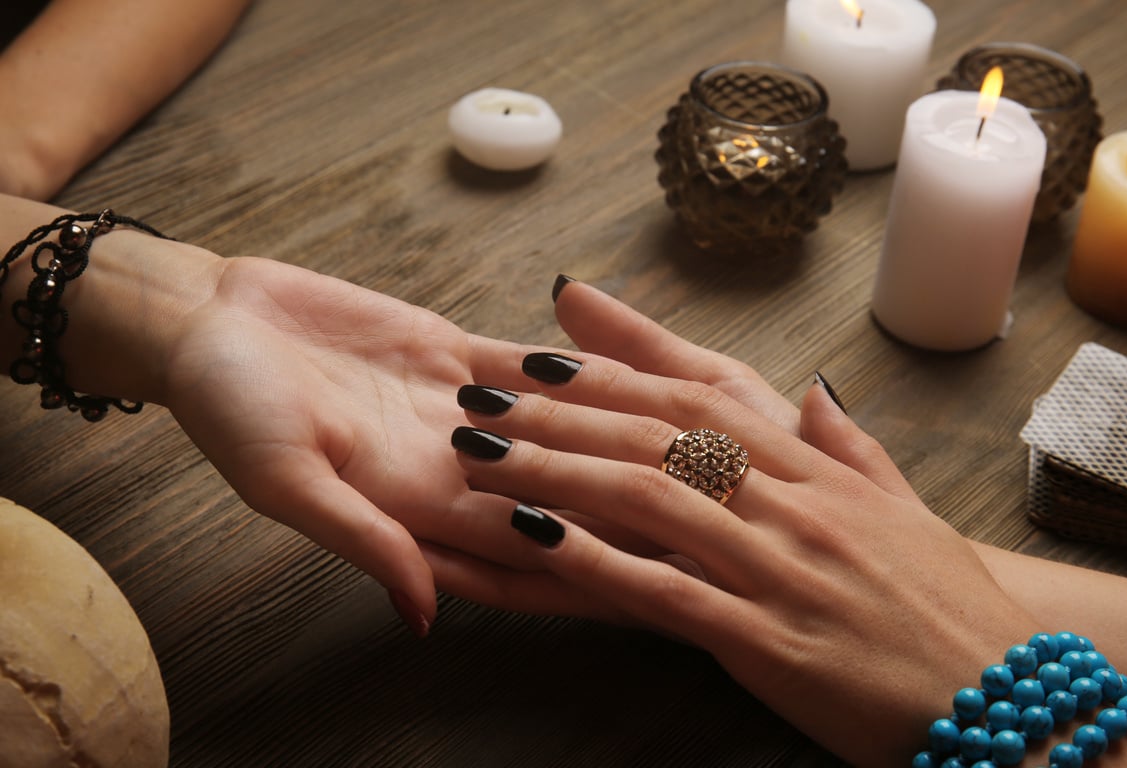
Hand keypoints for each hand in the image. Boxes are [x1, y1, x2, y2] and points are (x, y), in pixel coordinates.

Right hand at [159, 262, 728, 628]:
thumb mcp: (285, 482)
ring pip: (558, 425)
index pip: (526, 543)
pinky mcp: (454, 351)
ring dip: (620, 434)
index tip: (670, 571)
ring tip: (694, 442)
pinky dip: (580, 367)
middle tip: (713, 512)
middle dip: (632, 503)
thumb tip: (424, 619)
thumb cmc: (227, 406)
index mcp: (417, 505)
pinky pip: (532, 364)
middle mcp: (451, 465)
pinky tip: (635, 369)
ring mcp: (459, 407)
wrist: (208, 321)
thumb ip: (362, 542)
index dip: (596, 558)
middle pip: (558, 491)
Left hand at [450, 350, 1042, 765]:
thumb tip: (812, 388)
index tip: (541, 354)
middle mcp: (793, 502)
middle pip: (656, 434)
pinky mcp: (770, 642)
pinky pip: (669, 591)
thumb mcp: (901, 506)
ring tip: (479, 457)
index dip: (611, 371)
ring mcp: (780, 568)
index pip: (697, 397)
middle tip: (481, 397)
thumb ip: (848, 443)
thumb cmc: (946, 601)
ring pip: (650, 497)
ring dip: (553, 471)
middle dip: (558, 412)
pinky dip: (596, 560)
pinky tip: (533, 538)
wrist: (1007, 694)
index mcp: (816, 467)